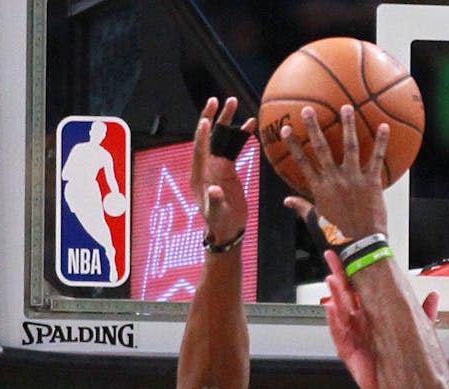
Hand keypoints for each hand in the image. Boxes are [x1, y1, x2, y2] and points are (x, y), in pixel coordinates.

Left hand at [191, 97, 255, 245]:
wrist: (227, 228)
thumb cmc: (219, 222)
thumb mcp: (217, 213)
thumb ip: (215, 201)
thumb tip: (215, 189)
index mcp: (199, 174)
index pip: (199, 150)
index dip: (202, 136)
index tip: (206, 120)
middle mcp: (206, 165)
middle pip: (208, 136)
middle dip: (212, 117)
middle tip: (217, 99)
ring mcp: (217, 165)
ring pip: (221, 138)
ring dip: (227, 121)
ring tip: (234, 102)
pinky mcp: (228, 168)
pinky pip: (233, 147)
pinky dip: (240, 135)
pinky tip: (249, 124)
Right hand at [281, 104, 388, 239]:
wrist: (361, 244)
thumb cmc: (338, 234)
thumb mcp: (316, 220)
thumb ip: (301, 207)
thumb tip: (286, 201)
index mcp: (319, 187)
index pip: (302, 161)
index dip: (294, 144)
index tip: (287, 128)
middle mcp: (334, 179)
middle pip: (321, 148)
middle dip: (314, 127)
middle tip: (308, 109)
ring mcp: (353, 179)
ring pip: (349, 147)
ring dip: (347, 126)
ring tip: (346, 108)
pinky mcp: (372, 182)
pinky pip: (376, 158)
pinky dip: (380, 142)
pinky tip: (383, 126)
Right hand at [323, 248, 439, 388]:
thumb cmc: (407, 367)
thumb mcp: (418, 336)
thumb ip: (424, 315)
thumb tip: (433, 295)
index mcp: (376, 320)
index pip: (364, 292)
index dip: (357, 273)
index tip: (353, 254)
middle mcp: (363, 328)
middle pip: (348, 298)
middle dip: (340, 277)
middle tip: (333, 257)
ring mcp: (356, 341)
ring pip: (342, 315)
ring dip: (335, 297)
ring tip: (332, 280)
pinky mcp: (352, 356)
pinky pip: (340, 338)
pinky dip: (335, 324)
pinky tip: (331, 311)